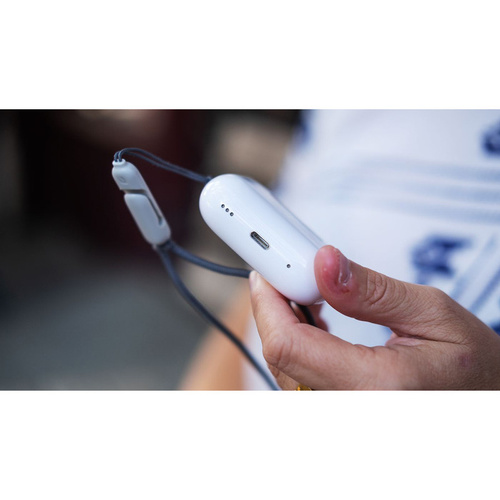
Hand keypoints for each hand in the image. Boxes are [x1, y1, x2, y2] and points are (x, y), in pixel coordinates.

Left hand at [249, 245, 499, 389]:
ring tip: (308, 294)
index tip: (267, 271)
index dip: (269, 303)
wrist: (483, 401)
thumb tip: (323, 262)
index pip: (289, 346)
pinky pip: (297, 381)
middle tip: (287, 273)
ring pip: (284, 370)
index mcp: (376, 391)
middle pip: (280, 358)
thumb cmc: (470, 365)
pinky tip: (316, 323)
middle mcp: (351, 412)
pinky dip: (297, 347)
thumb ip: (370, 290)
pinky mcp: (336, 414)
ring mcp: (340, 419)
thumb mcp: (432, 313)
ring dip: (285, 326)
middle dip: (274, 310)